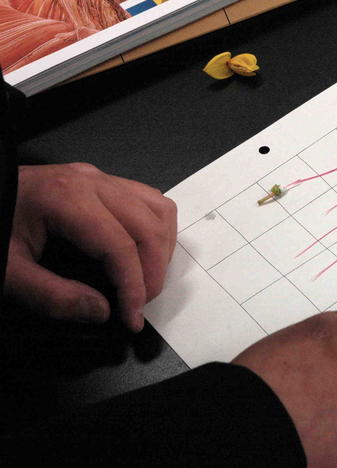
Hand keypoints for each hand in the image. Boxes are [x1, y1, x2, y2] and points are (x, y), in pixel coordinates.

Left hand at [5, 163, 176, 331]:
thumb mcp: (7, 271)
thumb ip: (51, 296)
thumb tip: (100, 311)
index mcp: (65, 198)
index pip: (119, 245)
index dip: (133, 286)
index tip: (133, 317)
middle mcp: (91, 181)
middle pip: (148, 226)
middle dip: (153, 272)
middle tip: (140, 304)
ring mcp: (100, 178)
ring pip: (158, 209)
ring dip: (161, 249)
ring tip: (146, 280)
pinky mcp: (102, 181)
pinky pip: (148, 200)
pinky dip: (157, 229)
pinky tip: (143, 252)